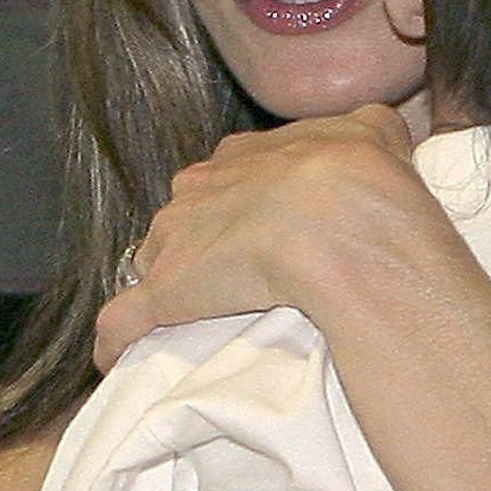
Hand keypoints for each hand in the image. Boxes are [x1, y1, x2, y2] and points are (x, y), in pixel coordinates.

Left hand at [95, 108, 417, 371]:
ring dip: (166, 283)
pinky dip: (117, 338)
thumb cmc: (360, 179)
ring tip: (190, 318)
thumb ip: (367, 132)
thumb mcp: (375, 132)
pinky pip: (123, 319)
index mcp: (244, 155)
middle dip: (200, 240)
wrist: (339, 221)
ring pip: (154, 259)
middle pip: (186, 216)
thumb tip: (376, 133)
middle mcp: (198, 188)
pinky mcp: (161, 294)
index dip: (240, 201)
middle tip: (234, 273)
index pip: (228, 176)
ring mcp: (174, 240)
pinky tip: (115, 358)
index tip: (261, 226)